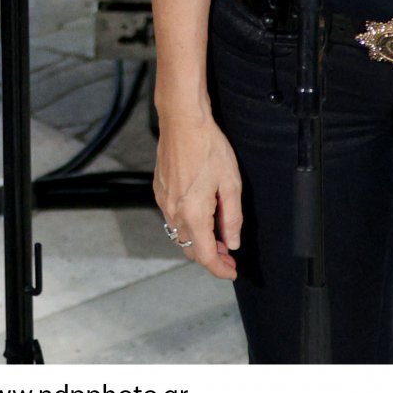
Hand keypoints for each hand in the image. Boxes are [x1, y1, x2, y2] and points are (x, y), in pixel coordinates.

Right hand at [153, 102, 243, 280]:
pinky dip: (187, 225)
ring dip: (198, 240)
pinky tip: (201, 214)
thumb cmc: (208, 147)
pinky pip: (172, 218)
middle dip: (211, 256)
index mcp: (193, 214)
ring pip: (180, 235)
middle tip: (229, 252)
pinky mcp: (160, 190)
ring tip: (218, 233)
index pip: (205, 255)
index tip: (231, 271)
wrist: (183, 121)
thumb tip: (232, 241)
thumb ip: (232, 217)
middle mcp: (174, 212)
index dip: (220, 268)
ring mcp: (164, 201)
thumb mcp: (230, 183)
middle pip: (190, 249)